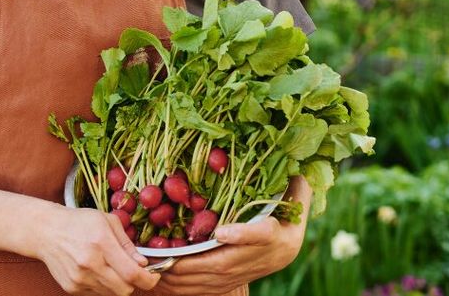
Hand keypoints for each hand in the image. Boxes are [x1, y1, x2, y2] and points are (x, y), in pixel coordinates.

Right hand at [36, 206, 160, 294]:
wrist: (46, 231)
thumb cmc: (79, 222)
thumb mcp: (108, 221)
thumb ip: (127, 244)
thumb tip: (143, 264)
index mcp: (101, 243)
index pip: (132, 273)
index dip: (149, 279)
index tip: (154, 276)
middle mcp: (90, 264)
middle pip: (124, 289)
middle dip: (135, 283)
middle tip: (134, 271)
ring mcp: (79, 278)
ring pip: (112, 293)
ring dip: (119, 284)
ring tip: (113, 267)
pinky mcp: (71, 287)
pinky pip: (97, 293)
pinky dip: (104, 285)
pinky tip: (98, 270)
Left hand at [154, 176, 311, 295]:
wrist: (285, 251)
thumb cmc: (286, 216)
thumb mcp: (295, 198)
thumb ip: (295, 186)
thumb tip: (296, 166)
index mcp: (278, 236)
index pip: (262, 235)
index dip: (242, 234)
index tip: (222, 231)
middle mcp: (259, 260)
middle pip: (221, 264)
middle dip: (189, 262)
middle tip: (163, 251)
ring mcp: (241, 275)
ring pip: (205, 280)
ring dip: (178, 275)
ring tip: (153, 264)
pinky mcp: (227, 284)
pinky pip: (199, 289)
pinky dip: (178, 284)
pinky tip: (159, 274)